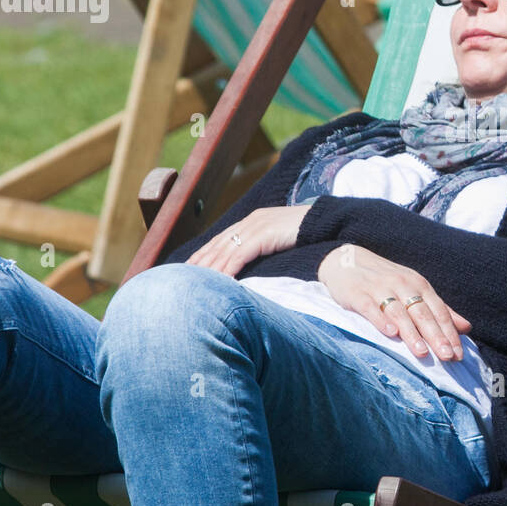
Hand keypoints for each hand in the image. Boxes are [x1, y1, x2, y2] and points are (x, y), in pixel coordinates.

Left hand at [186, 205, 311, 275]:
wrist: (324, 221)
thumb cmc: (307, 233)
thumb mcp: (281, 238)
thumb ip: (266, 245)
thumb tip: (256, 262)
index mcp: (252, 221)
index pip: (221, 239)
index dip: (204, 254)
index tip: (190, 268)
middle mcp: (249, 222)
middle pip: (217, 244)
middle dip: (198, 262)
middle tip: (181, 278)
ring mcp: (255, 227)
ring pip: (224, 251)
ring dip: (209, 270)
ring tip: (195, 285)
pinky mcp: (262, 235)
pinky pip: (238, 256)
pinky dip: (227, 270)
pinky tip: (219, 282)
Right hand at [317, 244, 471, 362]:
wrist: (347, 261)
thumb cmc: (385, 281)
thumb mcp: (414, 290)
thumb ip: (439, 309)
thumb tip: (467, 327)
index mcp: (419, 285)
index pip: (439, 311)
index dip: (449, 333)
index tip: (458, 355)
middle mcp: (403, 285)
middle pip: (422, 313)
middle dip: (436, 336)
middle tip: (447, 356)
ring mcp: (380, 289)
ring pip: (399, 313)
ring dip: (411, 333)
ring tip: (422, 353)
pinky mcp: (359, 294)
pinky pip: (371, 308)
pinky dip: (381, 320)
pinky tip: (390, 333)